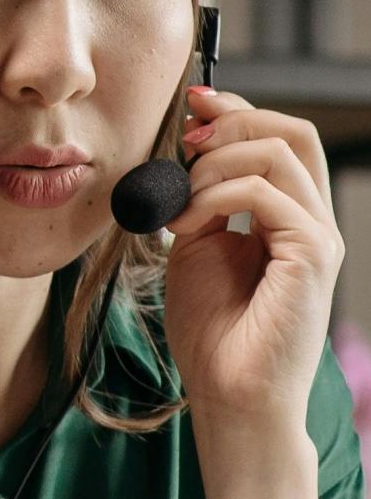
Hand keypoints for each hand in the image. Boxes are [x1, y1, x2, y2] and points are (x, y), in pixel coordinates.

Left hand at [163, 86, 340, 498]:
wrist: (229, 395)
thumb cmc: (213, 333)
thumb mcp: (196, 247)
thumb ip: (198, 200)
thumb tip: (186, 154)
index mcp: (289, 217)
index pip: (280, 138)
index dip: (237, 110)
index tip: (192, 103)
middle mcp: (313, 222)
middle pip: (294, 132)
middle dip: (235, 118)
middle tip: (187, 137)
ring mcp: (319, 238)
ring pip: (279, 153)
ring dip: (215, 164)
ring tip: (179, 203)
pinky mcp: (313, 257)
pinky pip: (266, 194)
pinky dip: (216, 196)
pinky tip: (186, 224)